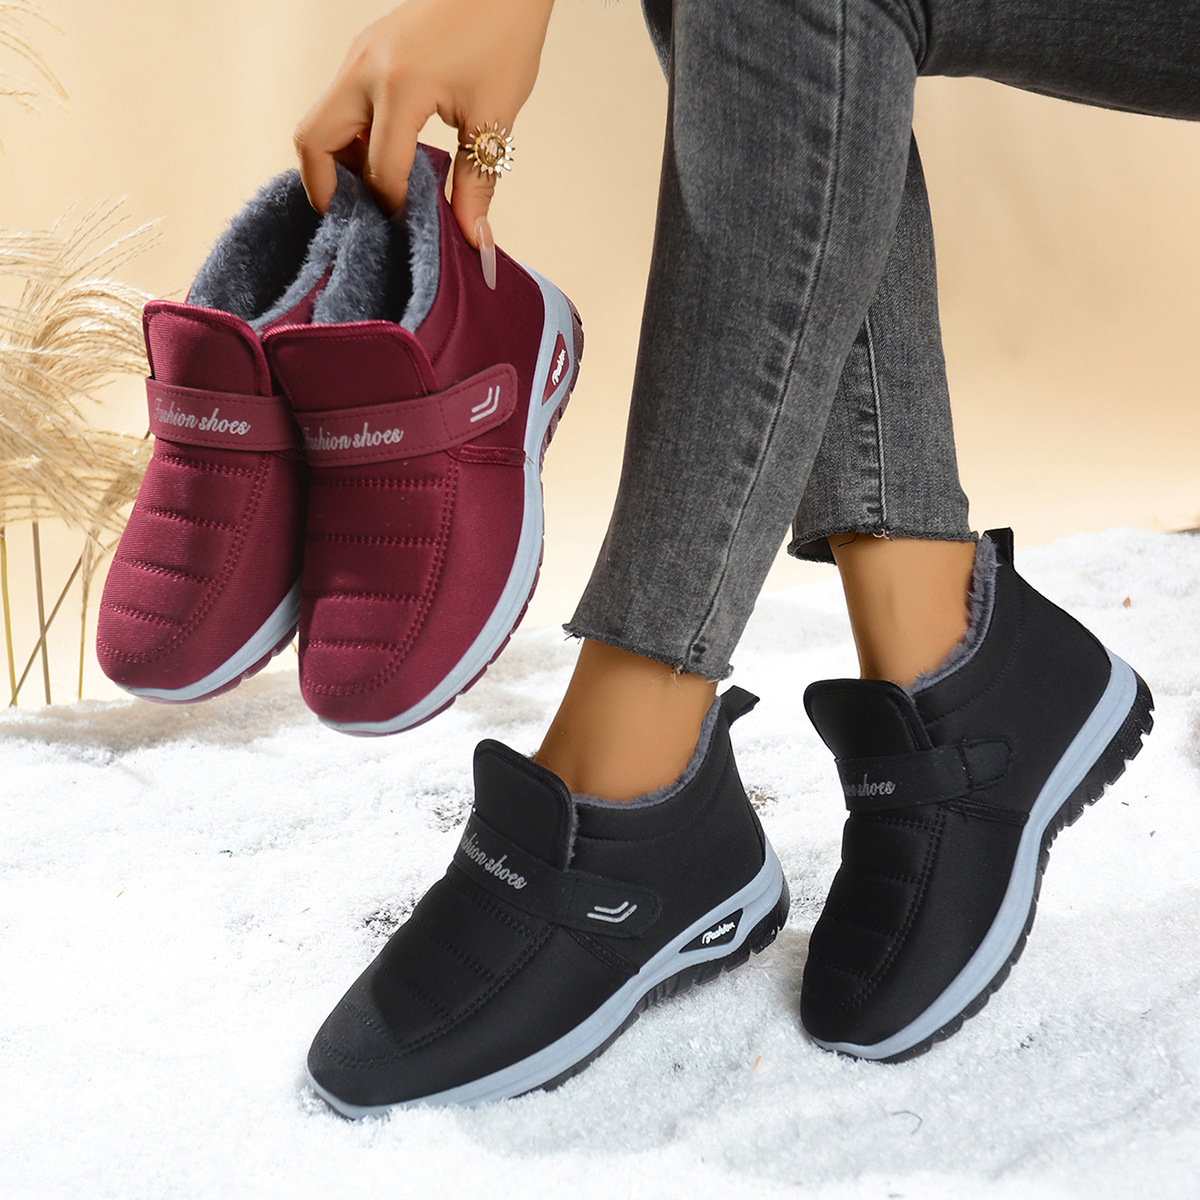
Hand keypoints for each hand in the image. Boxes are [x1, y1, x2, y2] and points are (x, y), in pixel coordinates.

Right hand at [294, 0, 553, 256]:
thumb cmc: (503, 35)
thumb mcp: (494, 117)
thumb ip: (477, 183)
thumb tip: (474, 237)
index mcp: (400, 86)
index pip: (379, 169)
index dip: (392, 207)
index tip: (409, 227)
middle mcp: (366, 68)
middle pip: (314, 140)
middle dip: (327, 189)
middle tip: (354, 221)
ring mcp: (358, 56)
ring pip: (320, 120)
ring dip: (337, 162)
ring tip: (372, 192)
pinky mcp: (363, 51)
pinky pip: (338, 103)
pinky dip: (348, 137)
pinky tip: (380, 157)